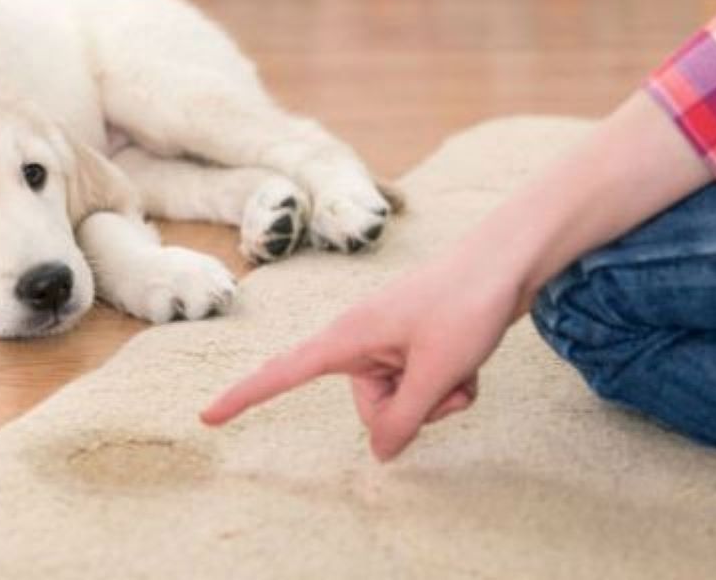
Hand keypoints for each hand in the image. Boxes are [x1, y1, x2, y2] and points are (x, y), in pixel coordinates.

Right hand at [200, 254, 521, 460]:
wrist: (508, 261)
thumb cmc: (466, 305)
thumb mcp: (436, 373)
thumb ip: (404, 419)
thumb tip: (381, 454)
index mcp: (347, 338)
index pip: (282, 373)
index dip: (244, 397)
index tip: (207, 416)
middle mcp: (360, 342)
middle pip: (371, 410)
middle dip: (413, 410)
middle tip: (446, 377)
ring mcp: (389, 345)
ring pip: (403, 403)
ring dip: (438, 397)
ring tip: (462, 364)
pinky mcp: (412, 346)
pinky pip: (422, 388)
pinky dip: (449, 385)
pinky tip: (470, 361)